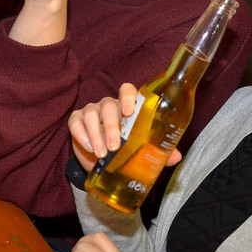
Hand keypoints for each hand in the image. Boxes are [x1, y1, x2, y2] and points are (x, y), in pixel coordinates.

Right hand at [68, 83, 182, 169]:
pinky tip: (89, 148)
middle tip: (115, 147)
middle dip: (111, 127)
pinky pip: (76, 122)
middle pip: (108, 106)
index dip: (128, 97)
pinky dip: (81, 135)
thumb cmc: (125, 148)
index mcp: (127, 106)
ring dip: (96, 135)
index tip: (129, 112)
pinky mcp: (77, 121)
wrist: (100, 161)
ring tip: (102, 154)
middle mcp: (109, 105)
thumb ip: (158, 149)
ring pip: (91, 114)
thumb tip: (175, 157)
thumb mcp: (141, 148)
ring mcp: (91, 111)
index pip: (127, 90)